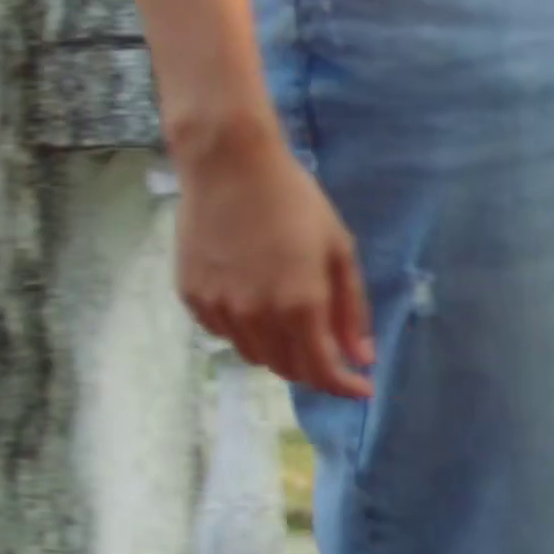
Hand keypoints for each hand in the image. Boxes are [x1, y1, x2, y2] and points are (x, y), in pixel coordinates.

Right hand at [175, 126, 374, 400]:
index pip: (322, 371)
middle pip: (287, 369)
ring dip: (278, 350)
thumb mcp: (338, 250)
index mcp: (299, 305)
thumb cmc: (294, 201)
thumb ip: (351, 310)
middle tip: (329, 351)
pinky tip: (253, 300)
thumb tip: (361, 357)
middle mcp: (256, 316)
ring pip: (254, 355)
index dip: (344, 386)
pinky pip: (224, 333)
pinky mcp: (192, 297)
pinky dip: (245, 330)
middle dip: (314, 369)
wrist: (229, 165)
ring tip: (289, 319)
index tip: (361, 389)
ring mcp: (220, 308)